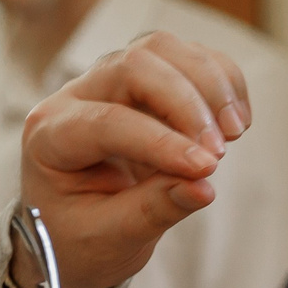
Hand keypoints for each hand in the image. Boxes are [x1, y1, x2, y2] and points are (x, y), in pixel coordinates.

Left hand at [18, 31, 250, 287]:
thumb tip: (204, 188)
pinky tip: (237, 119)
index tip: (205, 169)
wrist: (75, 233)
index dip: (160, 142)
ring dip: (209, 83)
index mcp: (50, 136)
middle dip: (186, 103)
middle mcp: (75, 97)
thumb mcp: (110, 238)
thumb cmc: (80, 238)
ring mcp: (109, 81)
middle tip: (219, 153)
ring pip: (162, 49)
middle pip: (134, 66)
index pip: (106, 122)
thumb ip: (153, 211)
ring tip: (236, 131)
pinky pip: (186, 58)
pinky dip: (220, 79)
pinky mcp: (145, 82)